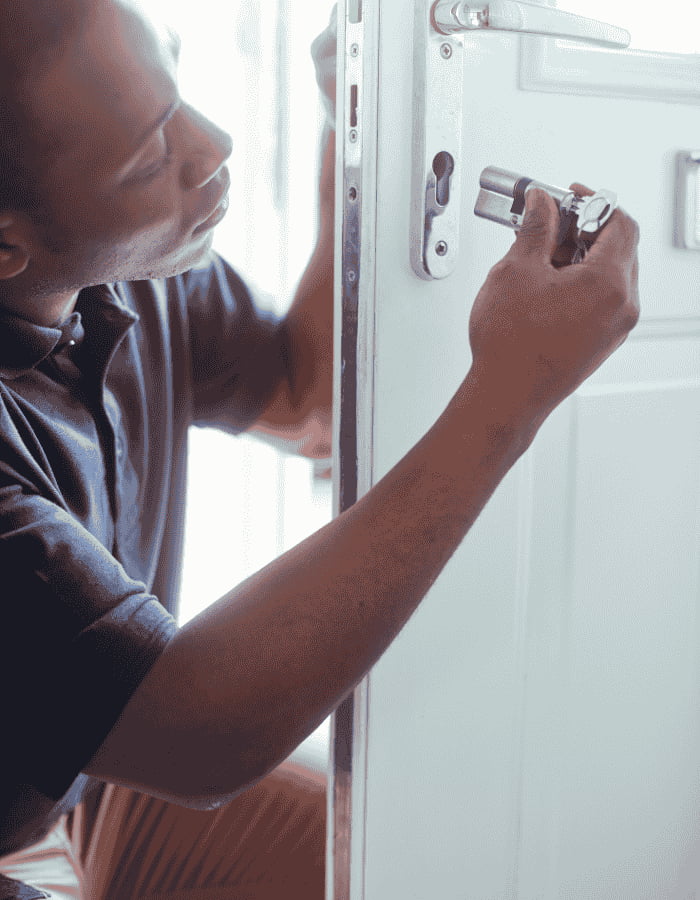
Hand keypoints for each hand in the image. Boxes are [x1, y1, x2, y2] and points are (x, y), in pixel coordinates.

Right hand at [468, 186, 639, 429]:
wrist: (506, 396)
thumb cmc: (512, 347)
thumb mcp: (517, 270)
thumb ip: (535, 229)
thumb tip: (541, 206)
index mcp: (610, 284)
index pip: (621, 223)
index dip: (594, 203)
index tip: (570, 198)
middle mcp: (622, 307)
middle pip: (619, 248)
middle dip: (584, 230)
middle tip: (549, 225)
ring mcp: (614, 328)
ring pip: (609, 275)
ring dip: (579, 258)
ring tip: (539, 259)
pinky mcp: (600, 343)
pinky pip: (601, 300)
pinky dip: (580, 283)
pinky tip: (545, 285)